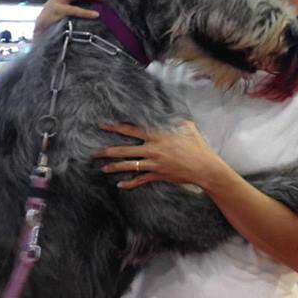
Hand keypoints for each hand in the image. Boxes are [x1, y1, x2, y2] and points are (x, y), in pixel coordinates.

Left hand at [93, 121, 225, 189]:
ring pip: (129, 166)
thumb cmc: (197, 146)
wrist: (204, 167)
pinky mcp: (158, 175)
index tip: (103, 126)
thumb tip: (170, 113)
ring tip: (103, 168)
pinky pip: (140, 180)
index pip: (131, 130)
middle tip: (94, 152)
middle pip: (124, 150)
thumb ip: (175, 120)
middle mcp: (152, 149)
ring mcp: (154, 164)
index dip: (115, 128)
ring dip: (114, 167)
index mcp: (157, 135)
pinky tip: (120, 184)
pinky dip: (130, 183)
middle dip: (107, 151)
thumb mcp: (187, 126)